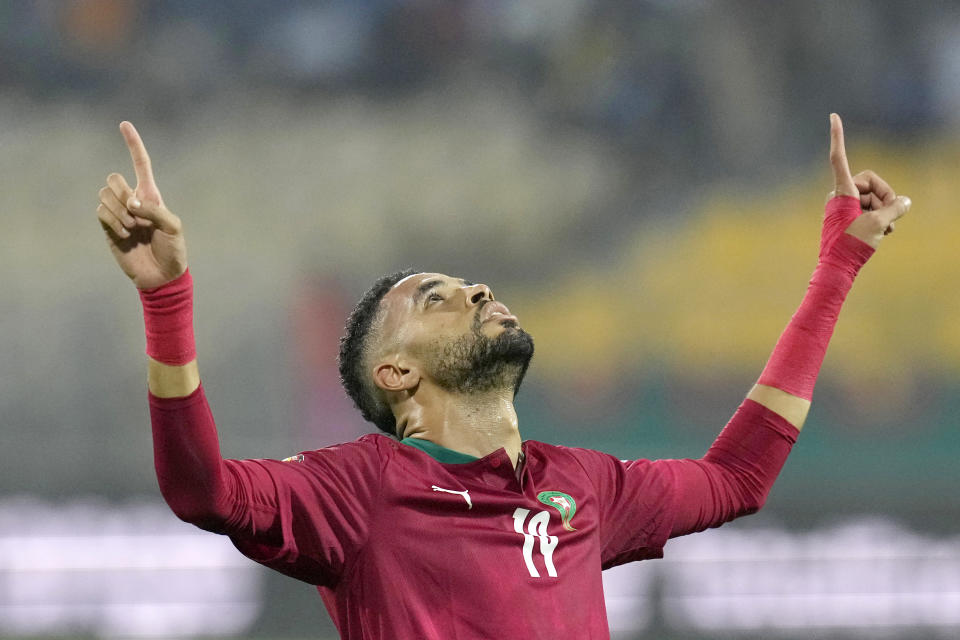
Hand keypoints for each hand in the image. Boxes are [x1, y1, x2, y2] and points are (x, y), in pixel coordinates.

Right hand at [97, 121, 186, 288]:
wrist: (161, 276)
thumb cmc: (173, 250)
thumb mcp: (173, 227)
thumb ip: (155, 210)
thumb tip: (131, 203)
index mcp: (151, 195)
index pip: (141, 164)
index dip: (133, 144)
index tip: (124, 124)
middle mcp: (133, 201)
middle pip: (113, 178)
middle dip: (122, 193)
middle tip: (137, 215)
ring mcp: (118, 214)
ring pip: (105, 195)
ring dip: (119, 211)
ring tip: (134, 229)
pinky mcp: (108, 228)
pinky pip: (101, 212)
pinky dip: (113, 222)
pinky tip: (125, 235)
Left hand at [828, 113, 910, 249]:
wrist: (836, 269)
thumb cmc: (852, 245)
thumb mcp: (880, 223)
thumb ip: (895, 207)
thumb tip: (904, 201)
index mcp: (841, 191)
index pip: (839, 158)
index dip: (838, 137)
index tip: (833, 116)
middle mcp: (839, 196)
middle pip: (871, 183)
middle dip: (884, 197)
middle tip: (889, 216)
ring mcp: (843, 208)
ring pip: (872, 199)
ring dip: (883, 211)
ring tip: (885, 229)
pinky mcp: (847, 219)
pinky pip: (868, 210)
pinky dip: (878, 218)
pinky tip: (883, 233)